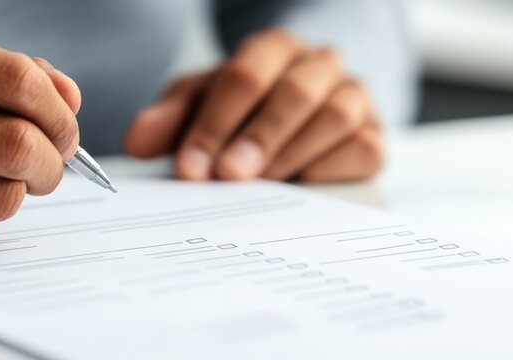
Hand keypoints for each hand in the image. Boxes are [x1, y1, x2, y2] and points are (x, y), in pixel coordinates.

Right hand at [0, 18, 80, 250]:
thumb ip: (14, 73)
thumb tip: (70, 101)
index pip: (18, 82)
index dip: (58, 114)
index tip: (64, 130)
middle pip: (16, 146)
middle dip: (52, 163)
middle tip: (49, 164)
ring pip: (2, 197)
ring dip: (20, 193)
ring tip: (4, 179)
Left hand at [125, 28, 382, 181]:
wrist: (297, 115)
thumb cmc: (243, 109)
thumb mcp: (200, 104)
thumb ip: (169, 118)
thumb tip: (137, 141)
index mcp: (274, 48)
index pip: (244, 75)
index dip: (214, 123)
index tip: (190, 168)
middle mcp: (319, 64)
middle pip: (294, 92)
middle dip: (257, 137)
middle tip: (227, 177)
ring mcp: (354, 97)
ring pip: (335, 116)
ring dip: (291, 154)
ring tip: (259, 188)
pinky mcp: (375, 136)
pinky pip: (364, 149)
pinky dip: (331, 169)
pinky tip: (300, 188)